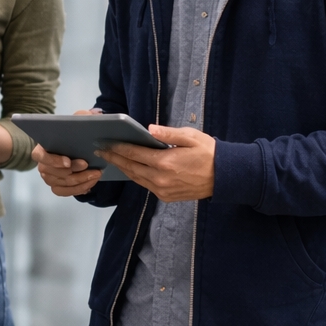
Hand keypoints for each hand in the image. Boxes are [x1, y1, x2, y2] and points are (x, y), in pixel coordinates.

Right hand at [33, 108, 102, 196]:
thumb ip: (83, 116)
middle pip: (51, 173)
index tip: (68, 162)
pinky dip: (78, 189)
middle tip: (90, 167)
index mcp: (43, 147)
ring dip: (80, 181)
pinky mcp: (58, 186)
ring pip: (61, 184)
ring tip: (96, 174)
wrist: (82, 145)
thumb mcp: (80, 120)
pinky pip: (65, 192)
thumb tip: (90, 116)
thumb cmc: (77, 133)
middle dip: (73, 172)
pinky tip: (90, 184)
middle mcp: (43, 164)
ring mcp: (49, 177)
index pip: (38, 156)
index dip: (52, 160)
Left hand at [99, 124, 214, 201]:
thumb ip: (168, 134)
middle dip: (115, 158)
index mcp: (165, 162)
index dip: (118, 147)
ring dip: (123, 168)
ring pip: (136, 178)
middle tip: (101, 150)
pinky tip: (130, 168)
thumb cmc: (208, 153)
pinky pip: (145, 185)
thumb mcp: (191, 137)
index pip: (134, 153)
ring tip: (112, 158)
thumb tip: (149, 129)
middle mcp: (160, 179)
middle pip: (130, 167)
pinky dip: (136, 176)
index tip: (105, 142)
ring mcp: (162, 190)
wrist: (225, 177)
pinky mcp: (166, 196)